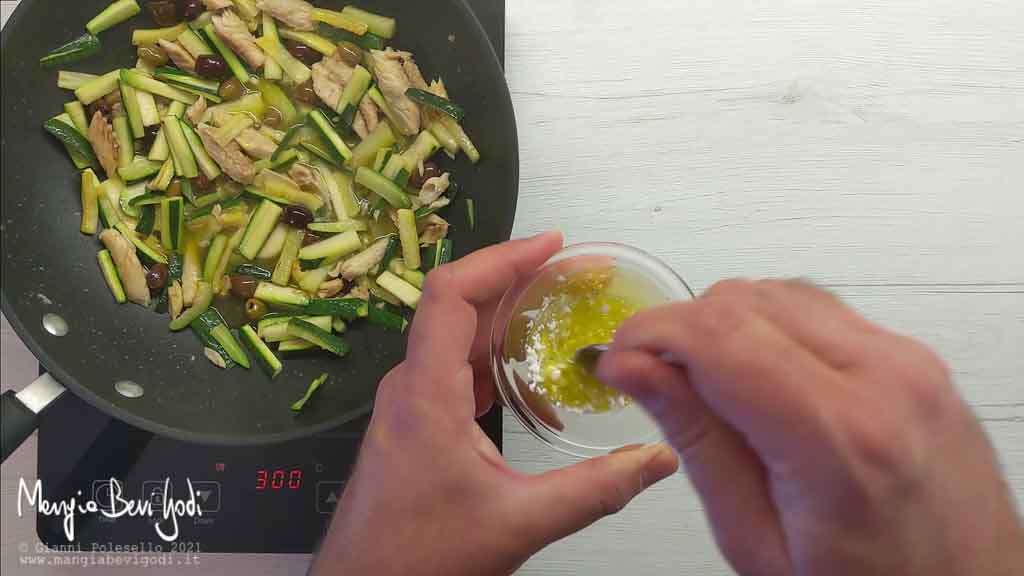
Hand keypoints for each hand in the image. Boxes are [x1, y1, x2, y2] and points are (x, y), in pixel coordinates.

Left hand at [310, 232, 678, 575]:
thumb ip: (594, 490)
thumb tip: (654, 460)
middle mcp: (410, 389)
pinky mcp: (415, 425)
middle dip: (515, 280)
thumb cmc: (416, 560)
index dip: (500, 258)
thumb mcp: (517, 523)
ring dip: (504, 317)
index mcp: (424, 395)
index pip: (451, 293)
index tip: (548, 244)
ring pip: (456, 338)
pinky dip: (494, 357)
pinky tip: (530, 373)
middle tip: (570, 271)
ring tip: (557, 307)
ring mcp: (408, 406)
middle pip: (457, 306)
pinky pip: (454, 370)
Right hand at [598, 279, 1023, 574]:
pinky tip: (757, 374)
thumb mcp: (758, 540)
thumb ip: (697, 442)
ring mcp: (907, 361)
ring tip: (708, 383)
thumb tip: (638, 371)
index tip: (619, 359)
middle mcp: (885, 381)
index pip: (719, 334)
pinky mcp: (914, 357)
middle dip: (679, 328)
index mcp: (840, 439)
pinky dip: (769, 326)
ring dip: (724, 324)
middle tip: (653, 375)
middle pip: (743, 300)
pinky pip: (820, 307)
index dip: (649, 334)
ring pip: (778, 291)